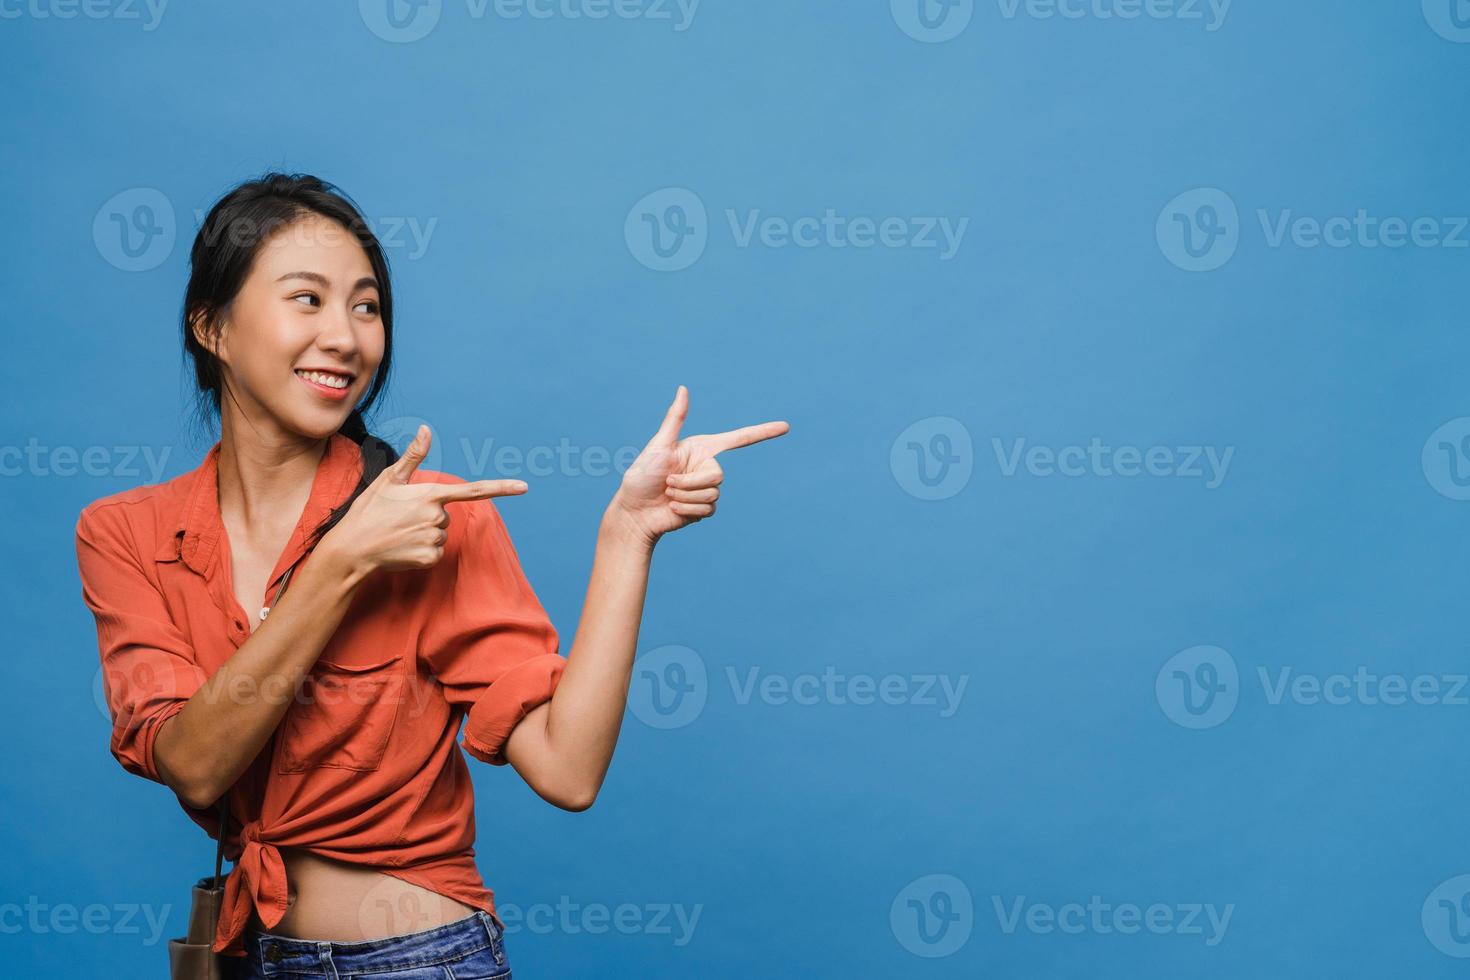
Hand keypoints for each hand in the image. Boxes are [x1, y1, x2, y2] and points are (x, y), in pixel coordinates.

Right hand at [324, 424, 528, 575]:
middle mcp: (436, 516)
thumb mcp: (389, 479)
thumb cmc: (369, 510)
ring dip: (424, 533)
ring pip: (441, 533)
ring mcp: (434, 538)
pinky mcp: (430, 557)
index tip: (524, 487)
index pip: (474, 490)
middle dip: (428, 515)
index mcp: (430, 494)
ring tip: (399, 533)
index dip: (501, 488)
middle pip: (446, 515)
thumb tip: (427, 428)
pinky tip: (403, 548)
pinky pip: (435, 552)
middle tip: (401, 518)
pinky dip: (421, 551)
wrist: (352, 548)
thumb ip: (413, 456)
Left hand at [608, 385, 789, 546]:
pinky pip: (709, 509)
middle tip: (668, 483)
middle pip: (718, 475)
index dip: (762, 433)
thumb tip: (684, 389)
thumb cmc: (641, 476)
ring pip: (713, 493)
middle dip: (690, 482)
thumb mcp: (658, 445)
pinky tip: (673, 509)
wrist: (634, 513)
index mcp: (700, 448)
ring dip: (685, 497)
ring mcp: (705, 489)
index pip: (738, 439)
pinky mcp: (703, 508)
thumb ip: (675, 419)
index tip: (785, 427)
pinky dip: (688, 509)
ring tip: (667, 495)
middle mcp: (706, 467)